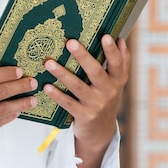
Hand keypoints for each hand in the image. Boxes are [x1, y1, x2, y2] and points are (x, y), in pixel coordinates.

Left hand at [43, 35, 130, 167]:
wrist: (100, 131)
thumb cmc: (106, 99)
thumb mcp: (117, 83)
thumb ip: (121, 62)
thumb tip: (121, 39)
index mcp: (117, 81)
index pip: (117, 63)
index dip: (112, 51)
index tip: (105, 36)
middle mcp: (109, 92)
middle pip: (96, 72)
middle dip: (83, 56)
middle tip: (70, 42)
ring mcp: (96, 105)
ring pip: (78, 87)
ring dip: (63, 74)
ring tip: (49, 63)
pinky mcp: (84, 116)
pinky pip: (68, 103)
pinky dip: (57, 95)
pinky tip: (47, 86)